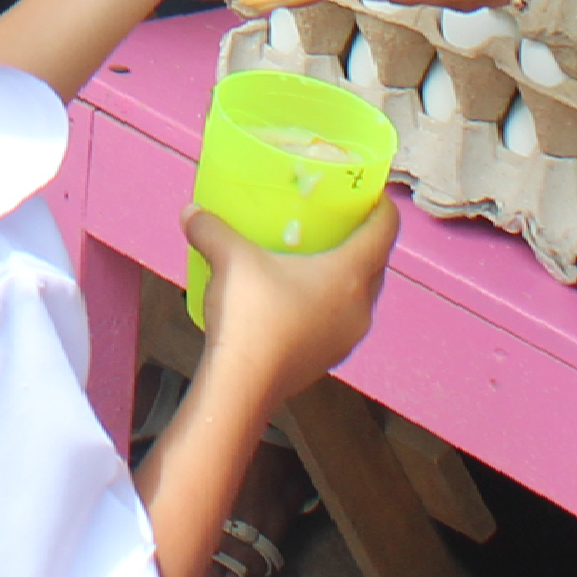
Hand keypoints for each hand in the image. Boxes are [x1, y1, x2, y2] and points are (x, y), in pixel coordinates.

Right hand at [183, 195, 394, 395]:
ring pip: (361, 296)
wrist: (243, 383)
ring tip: (319, 259)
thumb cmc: (250, 314)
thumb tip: (192, 212)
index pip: (384, 232)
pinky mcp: (331, 357)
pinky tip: (299, 298)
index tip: (373, 193)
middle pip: (376, 265)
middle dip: (364, 242)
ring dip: (349, 276)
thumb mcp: (228, 258)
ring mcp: (348, 337)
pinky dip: (330, 302)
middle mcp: (360, 307)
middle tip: (339, 222)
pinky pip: (342, 319)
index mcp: (349, 275)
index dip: (383, 208)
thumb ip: (211, 228)